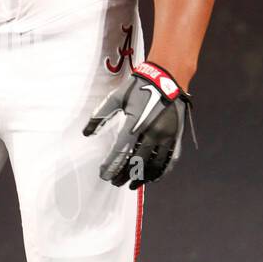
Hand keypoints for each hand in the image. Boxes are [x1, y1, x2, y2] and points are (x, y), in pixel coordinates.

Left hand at [83, 61, 195, 187]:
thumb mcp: (116, 97)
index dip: (111, 166)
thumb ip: (100, 116)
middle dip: (125, 175)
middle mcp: (152, 133)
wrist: (167, 76)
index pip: (120, 152)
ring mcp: (166, 136)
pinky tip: (153, 177)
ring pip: (154, 165)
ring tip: (133, 185)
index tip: (104, 175)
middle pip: (136, 162)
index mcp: (135, 124)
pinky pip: (170, 160)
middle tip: (116, 182)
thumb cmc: (138, 86)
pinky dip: (161, 171)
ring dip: (142, 177)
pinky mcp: (176, 136)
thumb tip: (86, 133)